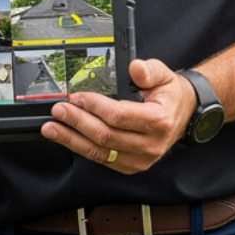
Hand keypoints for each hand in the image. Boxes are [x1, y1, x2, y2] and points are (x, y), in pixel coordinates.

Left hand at [41, 58, 197, 173]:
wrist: (183, 114)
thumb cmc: (170, 95)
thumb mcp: (164, 75)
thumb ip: (149, 70)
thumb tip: (135, 68)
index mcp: (158, 121)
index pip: (119, 116)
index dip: (95, 107)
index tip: (77, 97)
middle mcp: (150, 145)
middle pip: (106, 137)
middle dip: (78, 123)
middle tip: (59, 111)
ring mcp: (141, 159)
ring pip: (100, 152)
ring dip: (73, 140)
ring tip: (52, 129)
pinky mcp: (131, 166)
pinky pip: (102, 159)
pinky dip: (82, 148)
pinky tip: (67, 138)